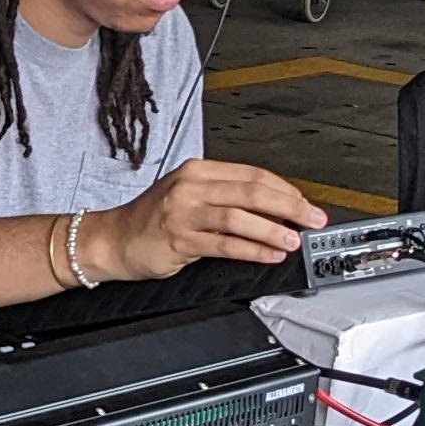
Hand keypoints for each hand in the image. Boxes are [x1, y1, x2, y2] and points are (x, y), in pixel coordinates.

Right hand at [92, 159, 328, 283]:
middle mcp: (191, 186)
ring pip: (240, 216)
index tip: (305, 203)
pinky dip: (252, 250)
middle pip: (251, 191)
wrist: (112, 240)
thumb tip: (273, 209)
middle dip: (289, 206)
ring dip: (272, 230)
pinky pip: (224, 244)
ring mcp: (184, 212)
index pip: (252, 174)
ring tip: (293, 240)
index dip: (285, 190)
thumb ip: (225, 198)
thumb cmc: (152, 220)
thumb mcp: (187, 196)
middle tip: (312, 218)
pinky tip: (269, 255)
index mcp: (198, 170)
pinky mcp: (179, 239)